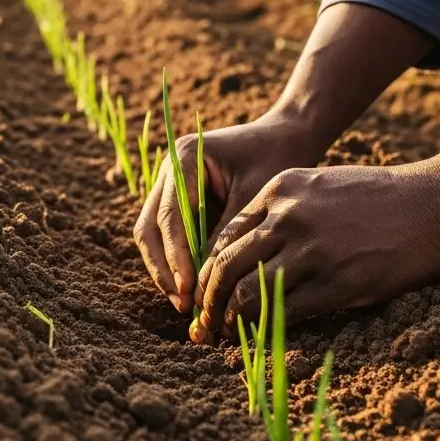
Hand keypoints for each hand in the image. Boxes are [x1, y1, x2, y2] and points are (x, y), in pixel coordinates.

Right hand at [134, 113, 324, 312]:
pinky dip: (180, 264)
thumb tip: (206, 282)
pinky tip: (195, 291)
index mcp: (184, 158)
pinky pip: (172, 238)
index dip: (175, 255)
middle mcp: (169, 172)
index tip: (188, 288)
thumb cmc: (277, 158)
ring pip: (155, 236)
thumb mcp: (253, 198)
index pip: (169, 214)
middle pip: (150, 227)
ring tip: (187, 304)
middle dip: (164, 268)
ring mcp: (171, 187)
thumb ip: (225, 235)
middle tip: (184, 303)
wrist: (290, 135)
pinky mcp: (183, 204)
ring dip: (167, 270)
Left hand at [192, 163, 439, 345]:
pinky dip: (266, 328)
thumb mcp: (319, 187)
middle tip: (204, 323)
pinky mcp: (338, 281)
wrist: (436, 201)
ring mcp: (312, 250)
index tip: (205, 292)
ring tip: (227, 334)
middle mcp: (288, 217)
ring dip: (230, 318)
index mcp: (279, 190)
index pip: (224, 236)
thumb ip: (281, 213)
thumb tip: (246, 256)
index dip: (209, 270)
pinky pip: (286, 311)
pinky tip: (262, 337)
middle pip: (225, 266)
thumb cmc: (378, 198)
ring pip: (247, 292)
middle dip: (208, 299)